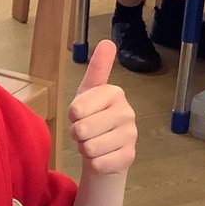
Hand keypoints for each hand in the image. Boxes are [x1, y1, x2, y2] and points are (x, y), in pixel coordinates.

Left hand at [68, 41, 136, 175]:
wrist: (106, 149)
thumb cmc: (93, 118)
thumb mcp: (89, 92)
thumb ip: (98, 68)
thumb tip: (108, 42)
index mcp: (115, 93)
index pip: (77, 109)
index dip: (73, 116)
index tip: (81, 113)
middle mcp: (127, 113)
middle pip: (82, 130)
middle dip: (77, 135)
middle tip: (87, 131)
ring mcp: (131, 136)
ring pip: (89, 148)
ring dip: (85, 148)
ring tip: (93, 142)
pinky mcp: (129, 157)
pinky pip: (98, 163)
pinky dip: (94, 163)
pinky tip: (102, 156)